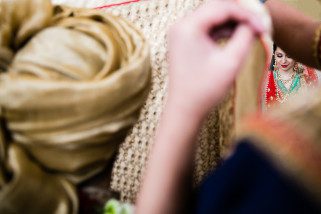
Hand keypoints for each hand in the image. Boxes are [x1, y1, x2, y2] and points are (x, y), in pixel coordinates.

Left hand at [168, 0, 265, 118]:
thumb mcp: (231, 61)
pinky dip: (222, 31)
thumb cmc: (206, 90)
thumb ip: (245, 36)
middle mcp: (181, 25)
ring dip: (232, 23)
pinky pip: (207, 28)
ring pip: (212, 17)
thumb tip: (254, 23)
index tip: (264, 26)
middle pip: (216, 8)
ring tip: (251, 33)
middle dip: (240, 15)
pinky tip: (237, 37)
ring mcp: (181, 33)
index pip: (223, 7)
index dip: (247, 14)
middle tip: (259, 26)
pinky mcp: (185, 41)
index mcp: (188, 27)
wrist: (185, 109)